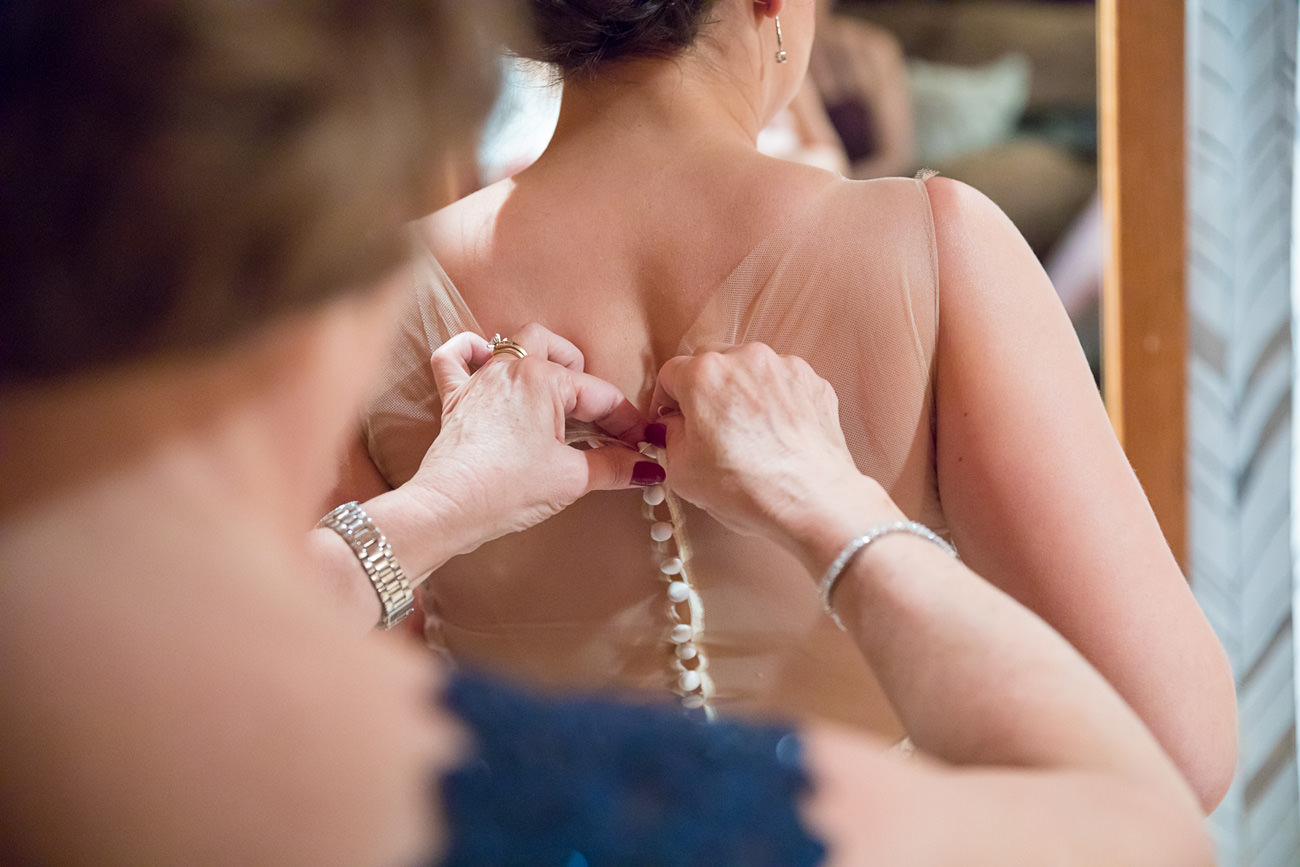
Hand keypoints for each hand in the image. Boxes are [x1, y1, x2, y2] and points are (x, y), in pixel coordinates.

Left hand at [409, 325, 662, 551]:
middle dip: (584, 378)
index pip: (600, 395)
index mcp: (544, 380)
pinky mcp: (455, 399)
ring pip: (512, 344)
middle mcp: (511, 369)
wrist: (448, 508)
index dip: (627, 423)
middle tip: (598, 419)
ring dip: (540, 357)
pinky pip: (454, 359)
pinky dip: (469, 352)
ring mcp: (479, 380)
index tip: (641, 445)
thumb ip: (614, 467)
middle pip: (558, 352)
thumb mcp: (571, 478)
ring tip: (556, 388)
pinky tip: (482, 359)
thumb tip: (645, 469)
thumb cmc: (506, 489)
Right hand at [651, 343, 901, 567]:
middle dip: (703, 391)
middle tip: (708, 428)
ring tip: (748, 433)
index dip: (666, 401)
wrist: (813, 503)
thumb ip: (670, 436)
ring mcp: (784, 366)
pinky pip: (782, 383)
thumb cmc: (747, 489)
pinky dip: (774, 401)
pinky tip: (776, 434)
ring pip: (748, 371)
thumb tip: (677, 425)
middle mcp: (744, 358)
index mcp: (703, 375)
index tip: (671, 420)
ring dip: (741, 393)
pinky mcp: (814, 381)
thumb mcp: (682, 471)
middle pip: (710, 364)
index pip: (670, 374)